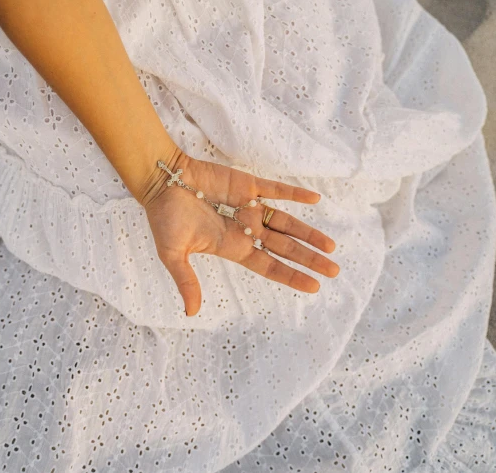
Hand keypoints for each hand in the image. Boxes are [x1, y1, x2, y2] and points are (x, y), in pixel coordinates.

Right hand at [141, 150, 339, 316]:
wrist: (161, 182)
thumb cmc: (165, 218)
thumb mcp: (173, 254)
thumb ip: (186, 281)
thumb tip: (191, 313)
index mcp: (231, 247)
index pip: (269, 266)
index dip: (291, 276)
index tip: (314, 286)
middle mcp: (245, 229)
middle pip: (284, 247)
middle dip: (309, 259)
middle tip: (334, 270)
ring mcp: (248, 207)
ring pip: (286, 222)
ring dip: (308, 233)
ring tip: (331, 246)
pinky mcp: (247, 185)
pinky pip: (276, 190)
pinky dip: (295, 194)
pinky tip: (315, 199)